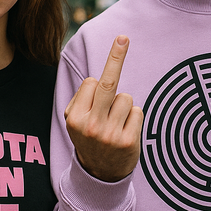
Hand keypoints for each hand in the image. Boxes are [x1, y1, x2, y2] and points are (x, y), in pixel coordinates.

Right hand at [65, 36, 143, 181]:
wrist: (99, 174)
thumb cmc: (90, 136)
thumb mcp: (76, 118)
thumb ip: (83, 97)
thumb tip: (98, 74)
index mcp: (74, 116)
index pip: (91, 82)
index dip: (96, 86)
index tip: (100, 78)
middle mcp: (90, 125)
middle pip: (108, 83)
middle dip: (116, 57)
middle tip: (123, 37)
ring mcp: (110, 135)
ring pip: (126, 97)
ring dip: (124, 106)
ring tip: (116, 123)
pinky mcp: (128, 141)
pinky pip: (137, 111)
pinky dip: (133, 117)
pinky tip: (125, 131)